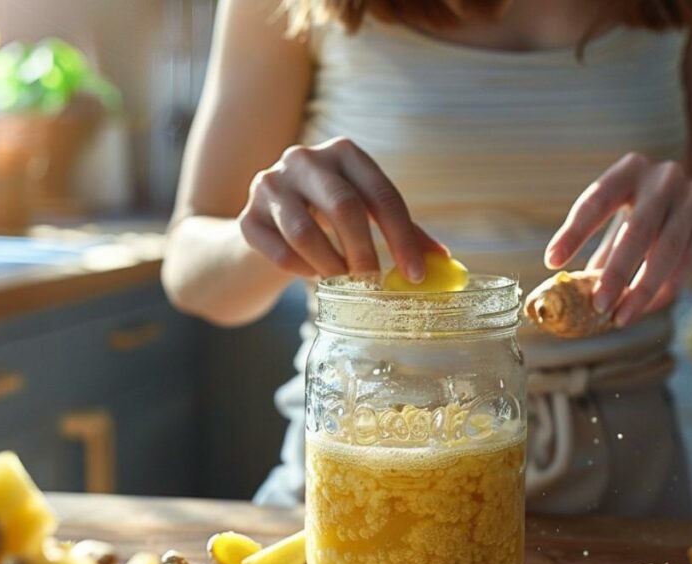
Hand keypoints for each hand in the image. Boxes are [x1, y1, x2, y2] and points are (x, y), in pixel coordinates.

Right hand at [239, 137, 445, 280]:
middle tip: (374, 283)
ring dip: (330, 266)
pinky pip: (279, 252)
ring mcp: (270, 184)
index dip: (402, 238)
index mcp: (343, 151)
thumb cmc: (327, 216)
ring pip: (306, 233)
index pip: (381, 194)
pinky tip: (310, 275)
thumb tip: (444, 261)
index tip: (416, 275)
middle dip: (364, 252)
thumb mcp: (365, 213)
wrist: (266, 224)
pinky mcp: (247, 216)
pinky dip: (301, 271)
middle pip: (343, 207)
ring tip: (341, 281)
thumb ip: (402, 232)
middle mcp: (303, 158)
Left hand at [545, 153, 691, 326]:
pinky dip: (665, 290)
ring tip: (621, 318)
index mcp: (629, 170)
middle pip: (635, 231)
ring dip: (641, 290)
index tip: (552, 262)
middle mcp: (664, 177)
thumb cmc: (650, 218)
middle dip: (615, 273)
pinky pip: (687, 262)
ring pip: (665, 252)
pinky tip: (646, 309)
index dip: (573, 234)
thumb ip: (601, 251)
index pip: (596, 202)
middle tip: (598, 306)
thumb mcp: (624, 221)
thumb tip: (567, 293)